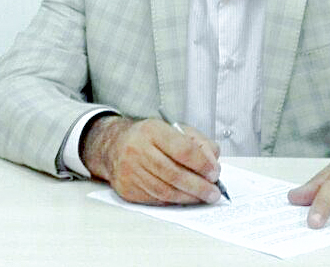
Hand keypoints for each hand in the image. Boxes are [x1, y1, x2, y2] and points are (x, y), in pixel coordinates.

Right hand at [80, 115, 221, 204]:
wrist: (115, 146)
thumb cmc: (151, 138)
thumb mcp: (175, 129)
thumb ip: (199, 142)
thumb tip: (213, 164)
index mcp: (152, 131)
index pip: (183, 149)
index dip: (202, 164)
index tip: (214, 173)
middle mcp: (138, 150)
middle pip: (174, 174)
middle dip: (199, 186)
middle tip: (214, 192)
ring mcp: (130, 171)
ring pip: (165, 190)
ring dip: (189, 197)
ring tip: (204, 197)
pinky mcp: (127, 188)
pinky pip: (156, 198)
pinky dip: (174, 200)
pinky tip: (185, 198)